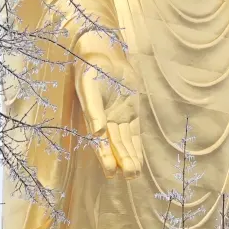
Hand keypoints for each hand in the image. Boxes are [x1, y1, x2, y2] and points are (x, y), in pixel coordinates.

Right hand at [73, 30, 142, 178]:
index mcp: (92, 116)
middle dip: (121, 160)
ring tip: (134, 174)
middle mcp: (105, 121)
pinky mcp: (131, 112)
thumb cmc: (92, 68)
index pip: (99, 140)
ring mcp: (118, 117)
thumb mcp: (90, 85)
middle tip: (129, 175)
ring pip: (125, 142)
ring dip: (129, 157)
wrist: (104, 52)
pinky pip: (134, 133)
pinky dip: (136, 147)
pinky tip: (138, 161)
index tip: (110, 170)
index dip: (105, 155)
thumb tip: (97, 131)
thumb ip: (93, 109)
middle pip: (113, 144)